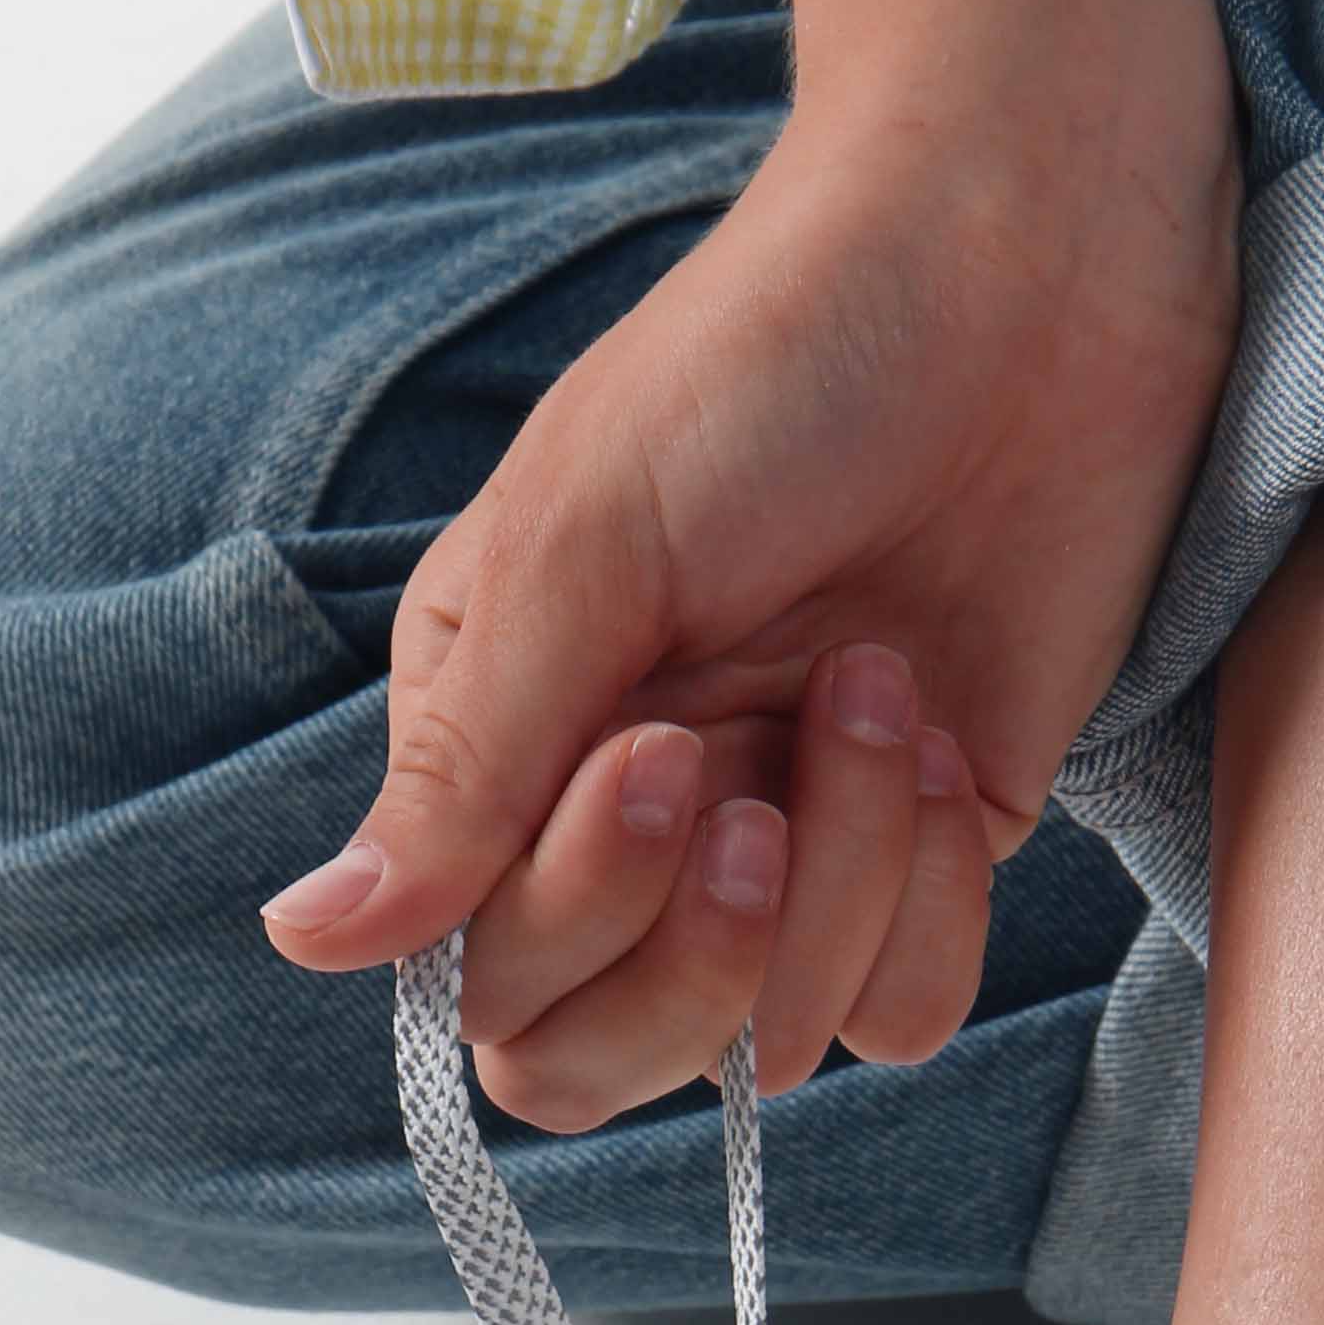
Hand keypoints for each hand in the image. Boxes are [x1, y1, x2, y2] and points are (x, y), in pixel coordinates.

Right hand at [258, 0, 1235, 1132]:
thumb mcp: (585, 544)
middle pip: (599, 1059)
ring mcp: (784, 843)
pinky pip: (908, 1008)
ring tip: (874, 684)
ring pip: (775, 1041)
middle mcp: (631, 820)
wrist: (1018, 264)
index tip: (653, 752)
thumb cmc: (773, 359)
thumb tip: (305, 938)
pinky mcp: (929, 851)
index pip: (483, 976)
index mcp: (507, 741)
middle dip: (688, 964)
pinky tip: (938, 739)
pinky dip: (930, 899)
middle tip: (750, 799)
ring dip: (841, 882)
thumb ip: (460, 769)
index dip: (568, 916)